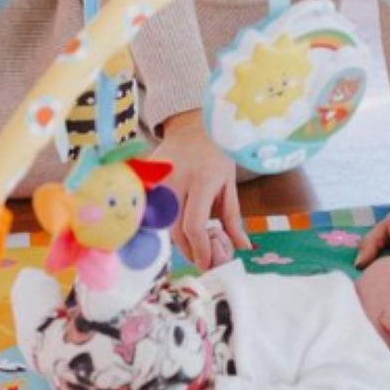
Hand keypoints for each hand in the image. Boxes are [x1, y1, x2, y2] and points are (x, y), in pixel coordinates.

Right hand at [151, 108, 250, 268]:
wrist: (192, 126)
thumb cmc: (216, 154)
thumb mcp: (230, 183)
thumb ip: (233, 218)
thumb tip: (243, 248)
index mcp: (202, 179)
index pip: (194, 224)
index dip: (200, 248)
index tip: (208, 263)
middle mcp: (176, 180)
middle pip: (176, 229)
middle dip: (189, 250)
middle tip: (202, 259)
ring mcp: (157, 178)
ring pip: (162, 223)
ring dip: (177, 240)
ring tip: (193, 245)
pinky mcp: (145, 178)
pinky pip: (152, 211)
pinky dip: (164, 225)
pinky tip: (177, 229)